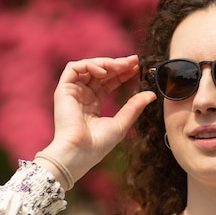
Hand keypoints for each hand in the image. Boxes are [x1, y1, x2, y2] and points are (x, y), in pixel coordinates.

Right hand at [38, 55, 156, 186]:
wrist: (79, 152)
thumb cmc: (98, 144)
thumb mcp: (122, 122)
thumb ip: (134, 106)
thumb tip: (152, 94)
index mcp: (93, 104)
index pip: (108, 82)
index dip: (122, 73)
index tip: (137, 67)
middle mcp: (82, 96)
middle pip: (100, 72)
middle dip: (117, 65)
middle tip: (134, 61)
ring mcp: (72, 92)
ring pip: (88, 67)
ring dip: (105, 63)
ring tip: (120, 66)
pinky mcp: (63, 90)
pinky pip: (73, 68)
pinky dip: (89, 65)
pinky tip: (103, 71)